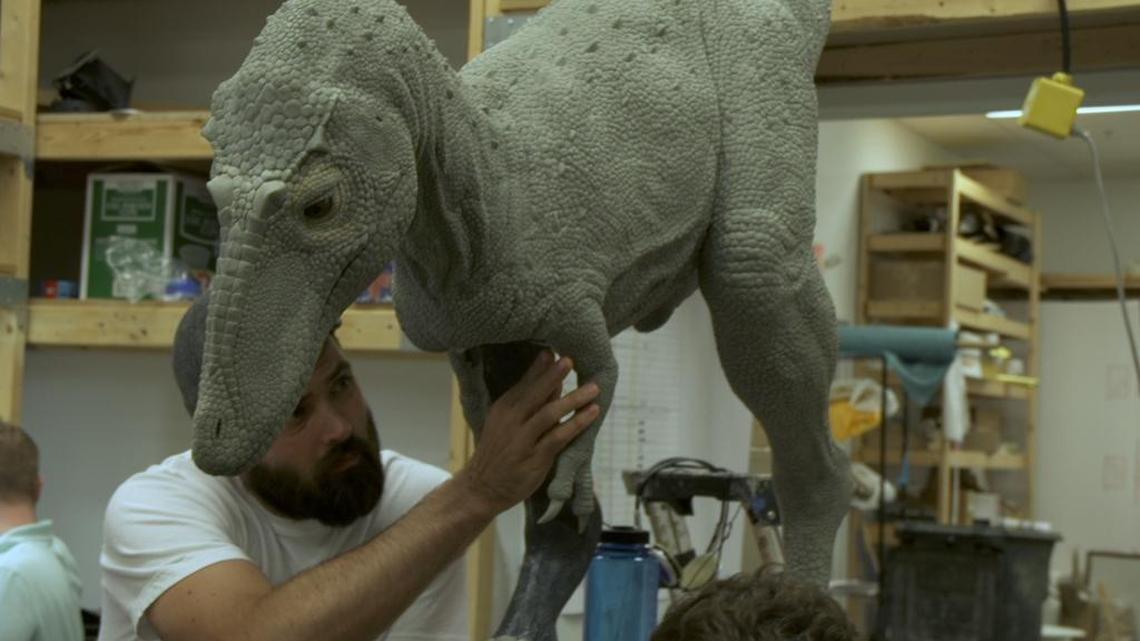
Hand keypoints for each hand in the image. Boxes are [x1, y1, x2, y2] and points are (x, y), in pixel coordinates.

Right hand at [459, 351, 599, 514]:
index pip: (524, 383)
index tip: (553, 351)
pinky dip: (576, 424)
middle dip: (553, 375)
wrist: (481, 487)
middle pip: (535, 393)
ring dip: (573, 399)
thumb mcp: (507, 423)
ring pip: (549, 413)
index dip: (539, 367)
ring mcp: (523, 439)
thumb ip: (531, 404)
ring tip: (593, 387)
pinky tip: (591, 413)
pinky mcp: (535, 457)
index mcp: (504, 408)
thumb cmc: (498, 452)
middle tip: (570, 359)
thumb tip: (555, 384)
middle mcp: (511, 420)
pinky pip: (559, 437)